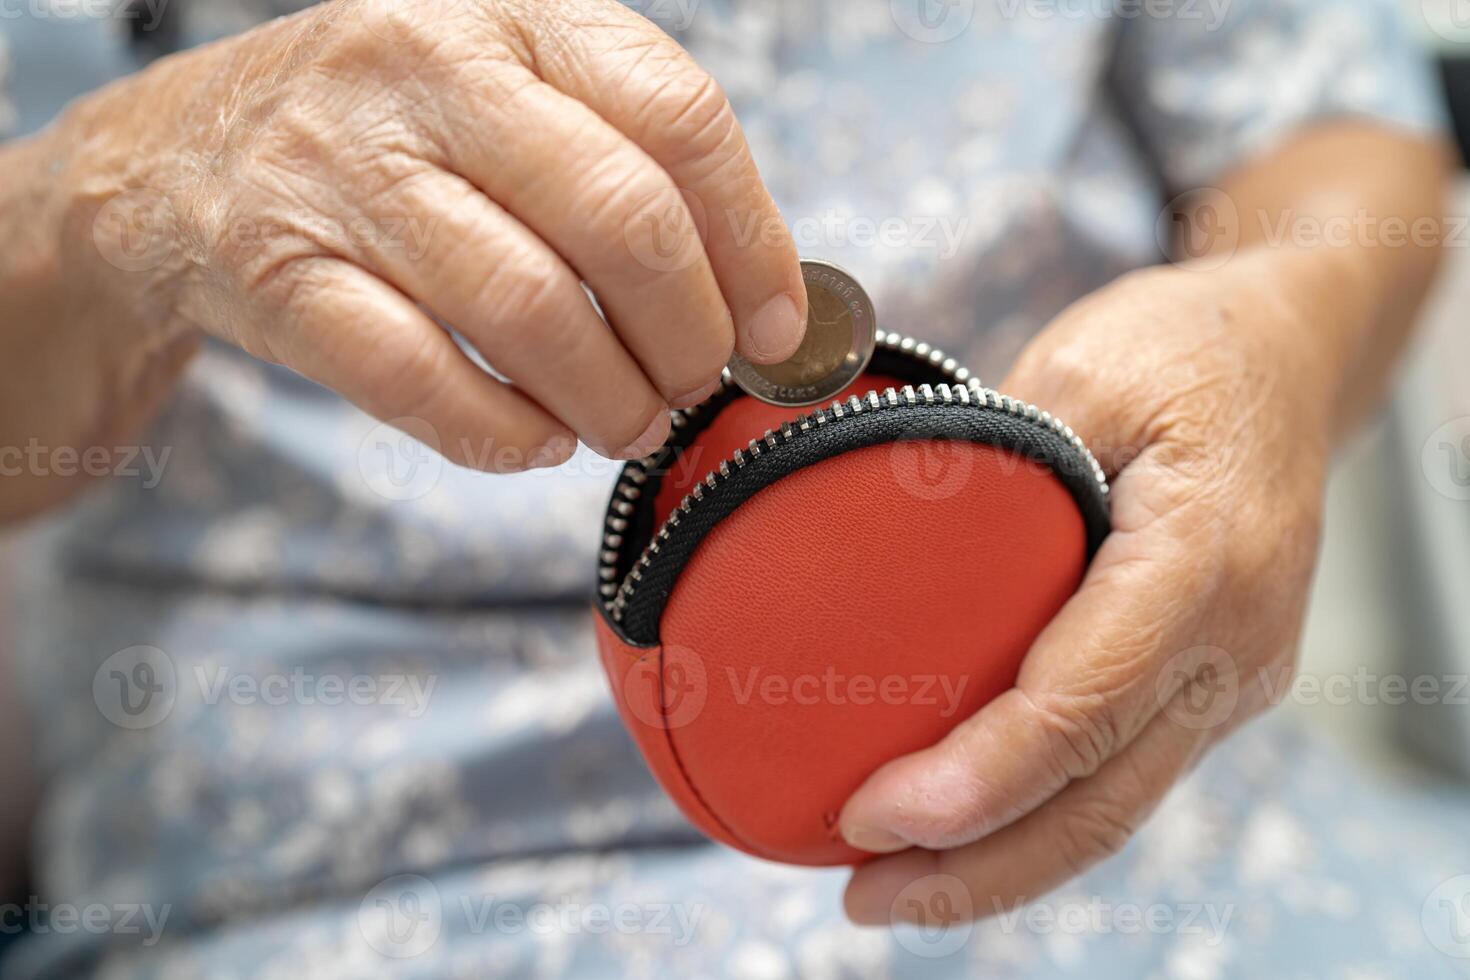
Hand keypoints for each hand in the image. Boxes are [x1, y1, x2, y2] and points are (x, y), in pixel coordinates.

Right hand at [61, 0, 804, 469]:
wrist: (179, 160)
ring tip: (626, 424)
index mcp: (513, 15)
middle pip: (619, 218)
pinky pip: (423, 380)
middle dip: (687, 333)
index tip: (774, 324)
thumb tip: (760, 300)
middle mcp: (425, 70)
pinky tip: (536, 441)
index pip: (679, 118)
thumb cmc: (393, 139)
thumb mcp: (507, 95)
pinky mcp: (277, 272)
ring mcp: (341, 169)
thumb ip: (625, 166)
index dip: (751, 241)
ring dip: (606, 399)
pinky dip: (503, 434)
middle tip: (694, 382)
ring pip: (529, 311)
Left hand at [837, 248, 1346, 923]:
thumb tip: (883, 547)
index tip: (870, 813)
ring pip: (1116, 811)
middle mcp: (1232, 645)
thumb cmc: (1183, 351)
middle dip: (975, 869)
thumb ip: (997, 457)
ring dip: (1003, 869)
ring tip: (891, 895)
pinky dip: (1040, 823)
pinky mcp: (1210, 685)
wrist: (1288, 359)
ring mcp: (1231, 676)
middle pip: (1099, 800)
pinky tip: (965, 836)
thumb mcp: (1085, 366)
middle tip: (862, 899)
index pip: (1079, 705)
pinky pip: (1124, 778)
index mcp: (1202, 560)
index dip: (975, 779)